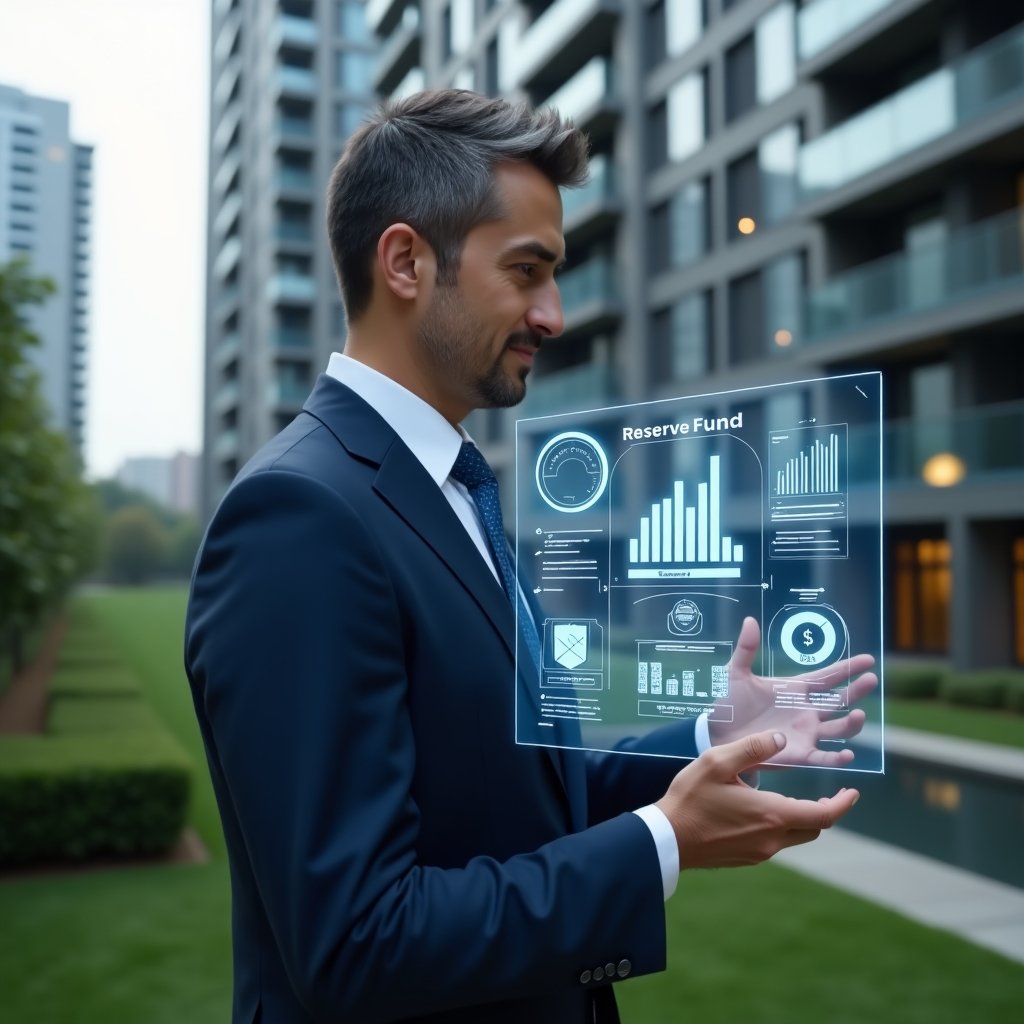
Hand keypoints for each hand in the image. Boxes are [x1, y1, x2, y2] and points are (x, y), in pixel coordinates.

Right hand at [656, 730, 859, 867]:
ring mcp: (760, 852)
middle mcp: (772, 838)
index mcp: (771, 814)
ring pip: (796, 836)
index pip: (824, 815)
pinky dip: (781, 827)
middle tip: (828, 794)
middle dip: (825, 810)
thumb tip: (781, 738)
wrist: (667, 839)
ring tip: (792, 799)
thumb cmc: (690, 798)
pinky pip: (775, 843)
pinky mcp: (748, 858)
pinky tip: (762, 812)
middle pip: (814, 828)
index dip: (843, 803)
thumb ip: (752, 748)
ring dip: (801, 819)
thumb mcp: (717, 762)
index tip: (852, 792)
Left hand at [707, 617, 877, 767]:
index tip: (868, 660)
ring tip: (859, 714)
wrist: (715, 732)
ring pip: (838, 728)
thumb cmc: (727, 702)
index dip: (847, 668)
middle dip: (856, 690)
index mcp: (795, 689)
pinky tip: (848, 755)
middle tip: (871, 679)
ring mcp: (805, 733)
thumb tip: (750, 620)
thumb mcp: (736, 673)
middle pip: (839, 700)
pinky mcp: (798, 754)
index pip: (827, 677)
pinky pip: (823, 758)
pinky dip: (836, 758)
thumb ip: (746, 648)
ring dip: (851, 724)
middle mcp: (806, 711)